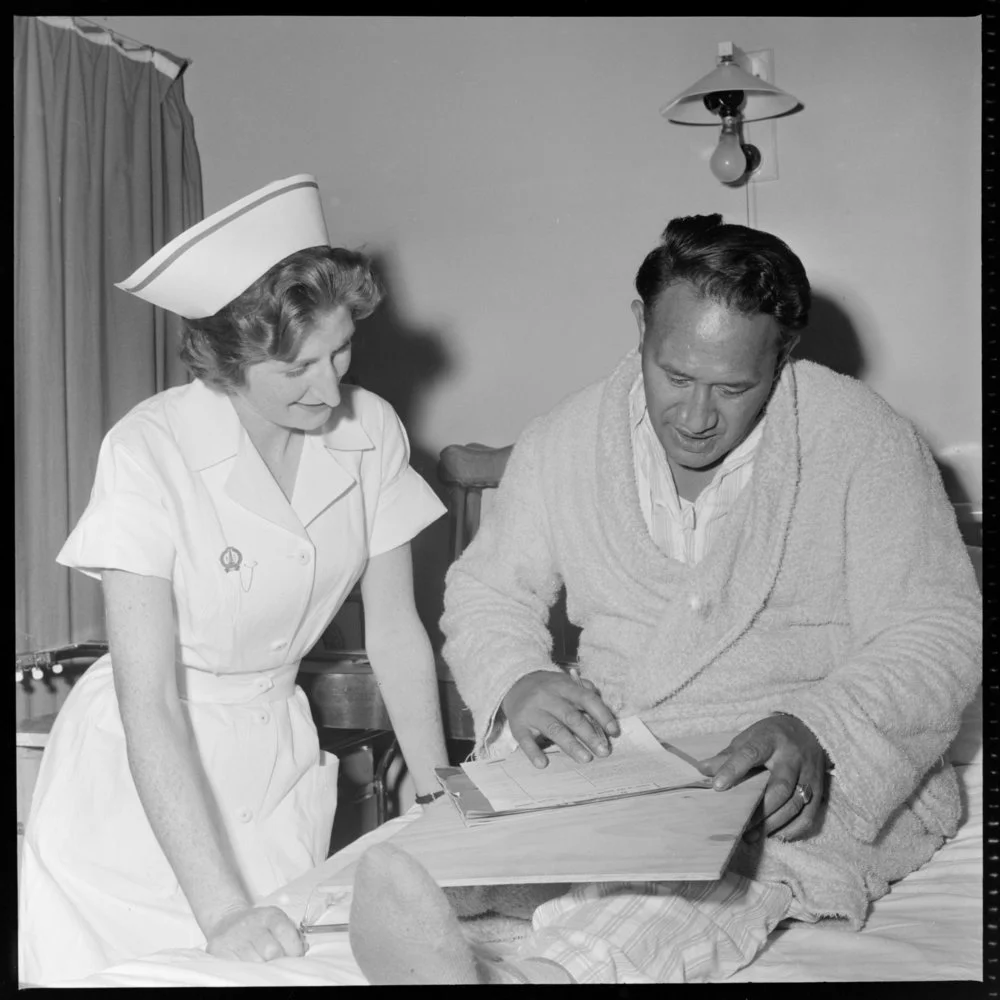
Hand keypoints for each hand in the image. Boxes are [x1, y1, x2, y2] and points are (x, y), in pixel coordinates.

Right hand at [205, 905, 306, 961]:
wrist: (227, 920)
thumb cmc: (257, 925)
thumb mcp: (276, 921)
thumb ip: (292, 934)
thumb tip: (302, 948)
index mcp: (270, 915)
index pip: (287, 933)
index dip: (294, 950)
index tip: (294, 957)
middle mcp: (252, 923)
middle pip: (272, 951)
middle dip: (278, 961)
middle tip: (277, 963)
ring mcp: (235, 936)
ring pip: (254, 963)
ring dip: (261, 967)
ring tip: (262, 963)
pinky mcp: (219, 949)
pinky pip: (237, 967)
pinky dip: (245, 969)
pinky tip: (248, 964)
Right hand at [501, 669, 619, 768]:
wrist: (514, 682)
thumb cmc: (548, 688)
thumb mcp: (565, 684)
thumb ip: (585, 694)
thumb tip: (604, 712)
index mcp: (563, 686)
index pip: (586, 699)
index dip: (602, 715)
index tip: (614, 731)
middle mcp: (547, 697)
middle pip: (571, 716)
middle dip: (590, 735)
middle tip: (604, 752)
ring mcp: (532, 711)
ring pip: (553, 729)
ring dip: (571, 745)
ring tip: (586, 758)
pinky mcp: (518, 725)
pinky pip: (525, 740)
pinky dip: (533, 752)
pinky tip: (543, 764)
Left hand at [698, 714, 826, 842]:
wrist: (810, 729)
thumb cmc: (773, 736)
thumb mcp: (749, 736)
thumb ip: (728, 755)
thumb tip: (703, 769)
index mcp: (771, 739)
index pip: (751, 753)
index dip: (734, 769)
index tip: (717, 786)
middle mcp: (793, 757)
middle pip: (779, 787)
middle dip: (759, 809)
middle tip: (738, 823)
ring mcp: (808, 774)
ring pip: (794, 804)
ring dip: (772, 823)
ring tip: (751, 835)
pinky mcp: (820, 790)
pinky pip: (809, 815)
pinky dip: (792, 829)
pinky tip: (775, 835)